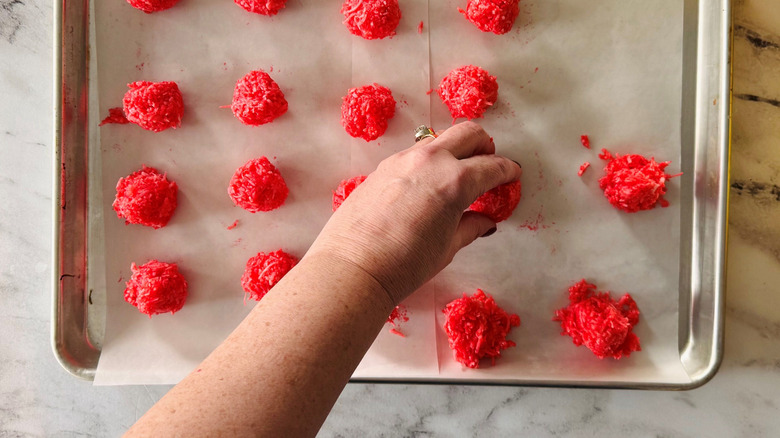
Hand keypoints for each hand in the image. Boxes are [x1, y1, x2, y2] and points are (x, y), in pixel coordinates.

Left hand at [306, 121, 521, 305]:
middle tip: (488, 165)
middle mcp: (431, 161)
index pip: (492, 166)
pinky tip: (427, 187)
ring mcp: (403, 159)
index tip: (512, 176)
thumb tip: (485, 220)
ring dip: (455, 151)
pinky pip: (415, 154)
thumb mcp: (447, 247)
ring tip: (456, 178)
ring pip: (439, 139)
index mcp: (455, 181)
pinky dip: (429, 162)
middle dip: (485, 146)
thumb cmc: (403, 265)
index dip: (507, 171)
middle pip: (469, 133)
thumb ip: (471, 226)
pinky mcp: (383, 166)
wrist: (353, 267)